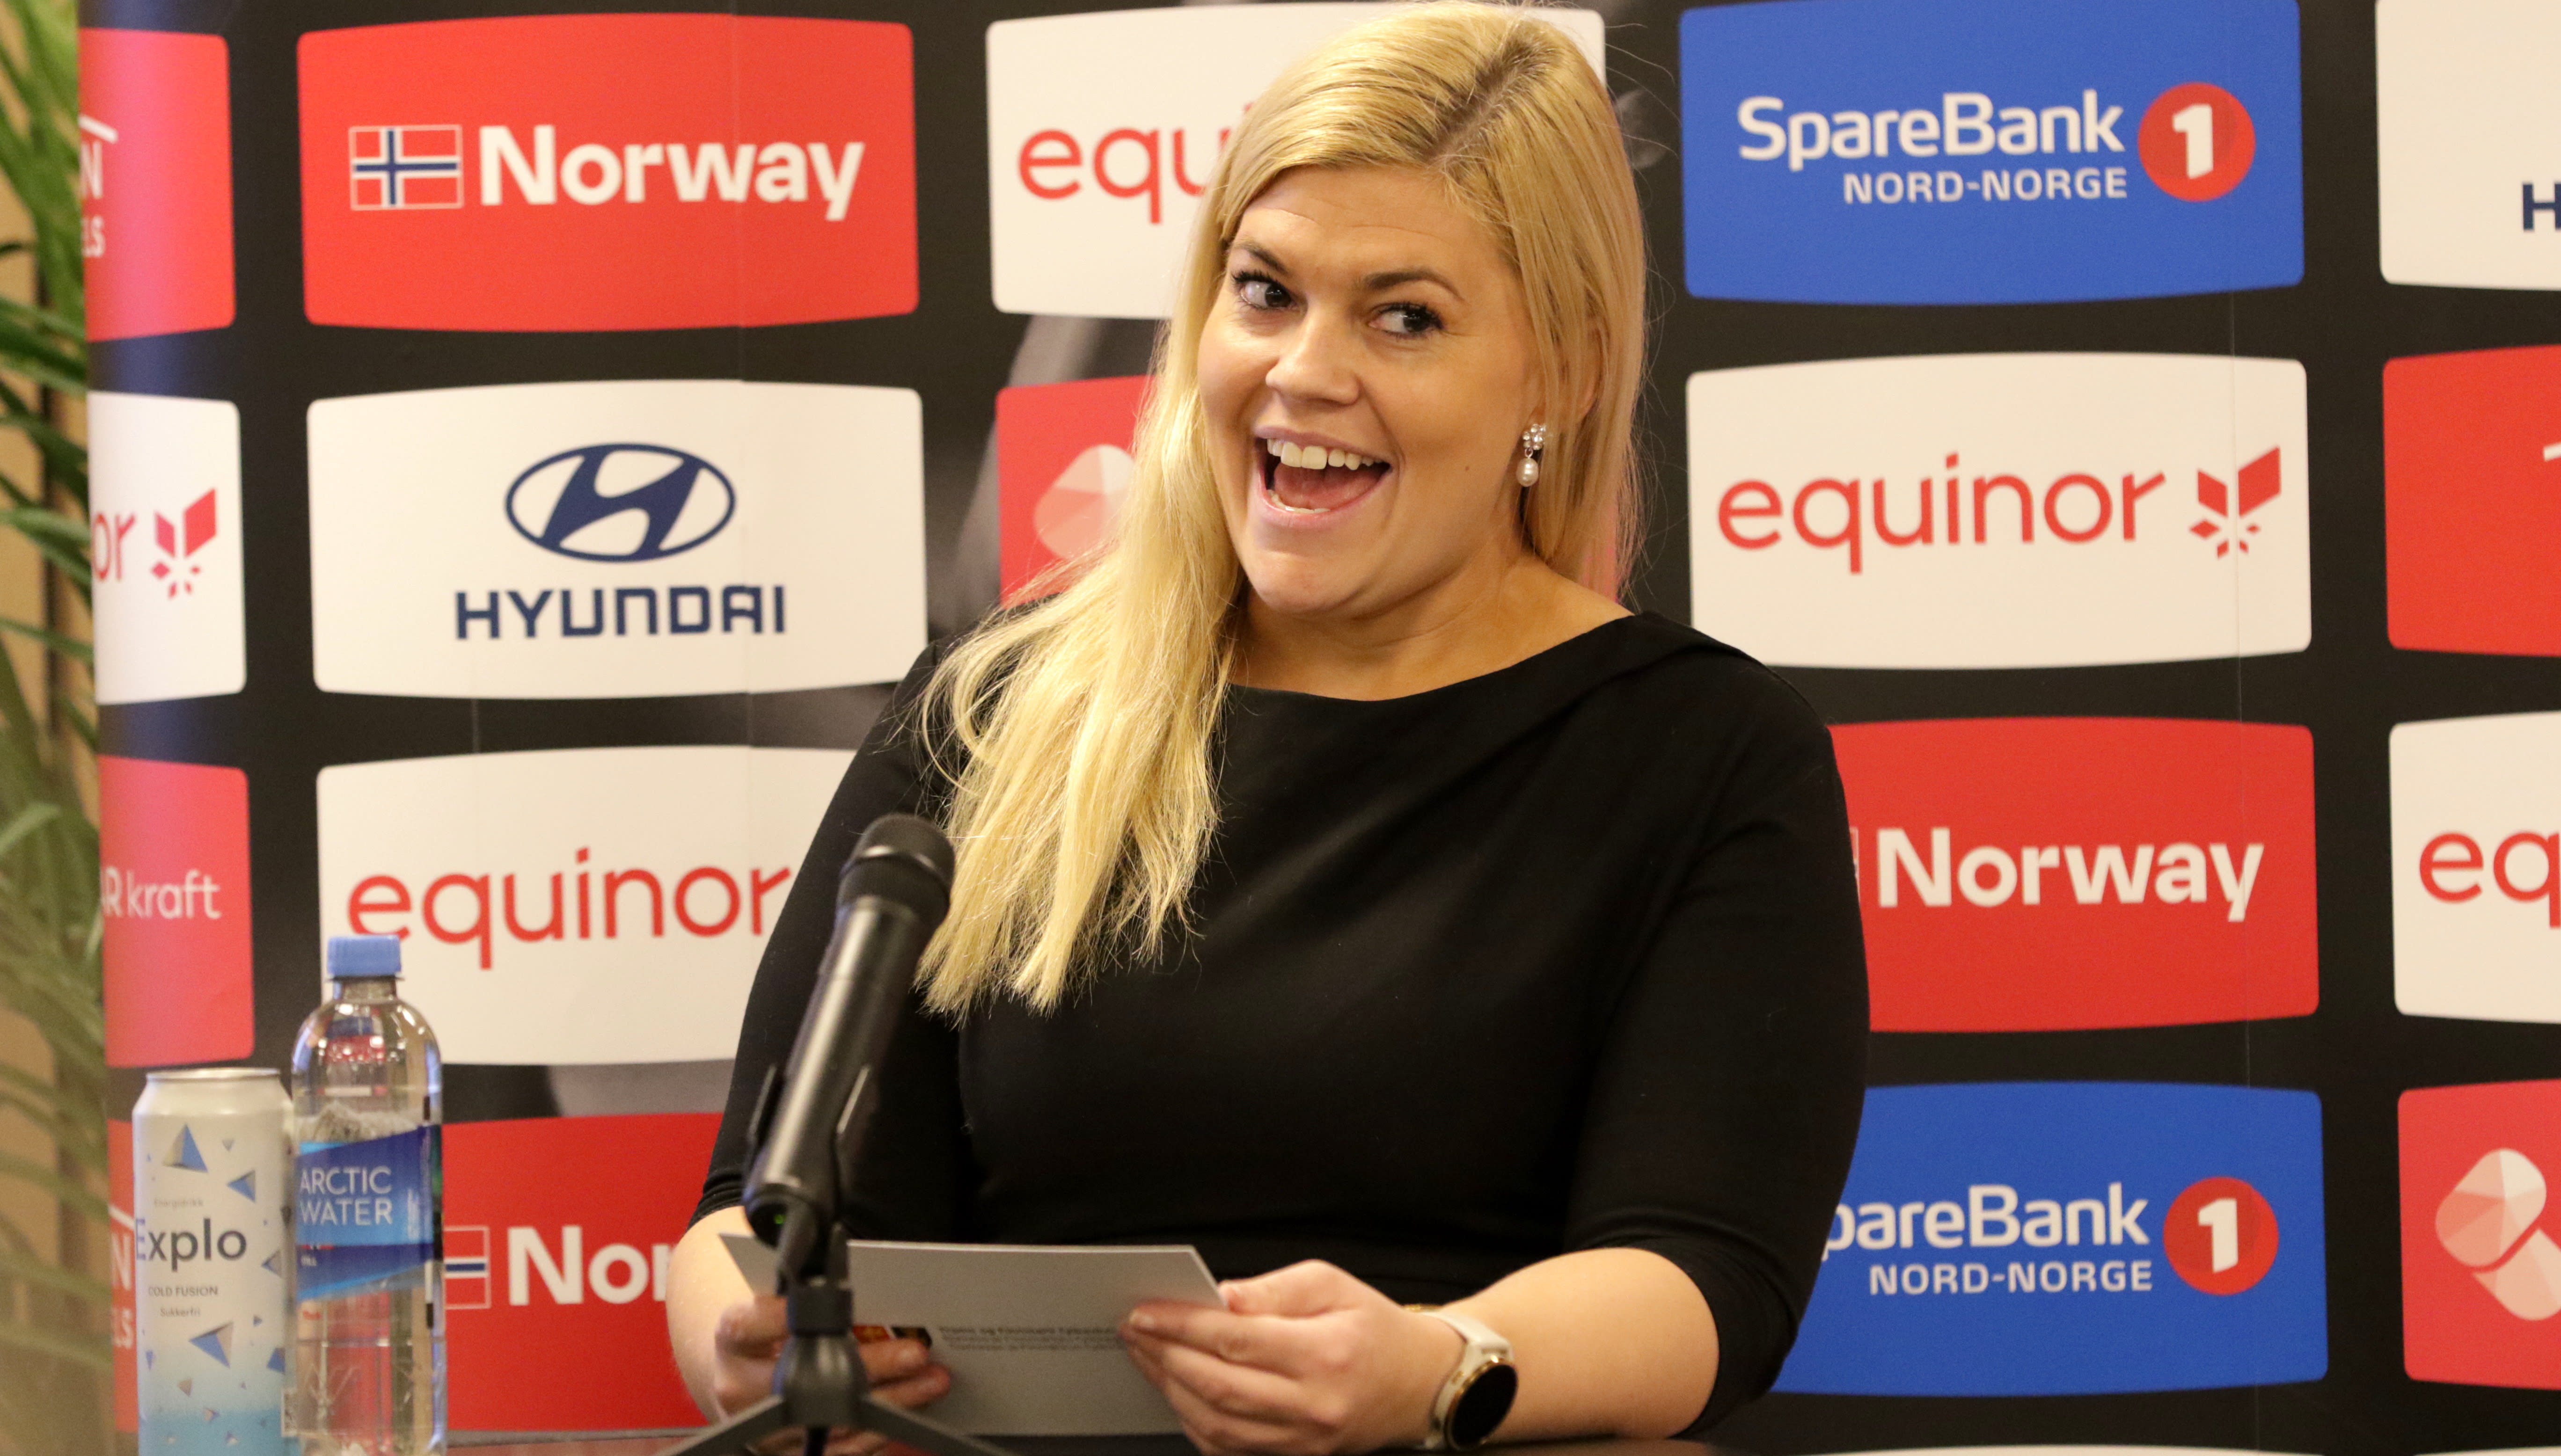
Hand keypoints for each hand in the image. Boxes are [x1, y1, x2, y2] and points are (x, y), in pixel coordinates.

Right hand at [710, 1294, 952, 1455]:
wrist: (742, 1377)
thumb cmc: (769, 1332)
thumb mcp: (774, 1303)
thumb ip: (804, 1295)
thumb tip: (848, 1282)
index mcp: (733, 1338)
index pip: (751, 1323)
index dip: (787, 1315)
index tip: (832, 1305)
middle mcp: (739, 1389)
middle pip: (805, 1380)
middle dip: (868, 1366)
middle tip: (915, 1352)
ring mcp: (762, 1429)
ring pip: (832, 1421)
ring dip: (890, 1401)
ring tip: (931, 1379)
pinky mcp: (785, 1455)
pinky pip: (840, 1450)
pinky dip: (879, 1430)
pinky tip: (911, 1408)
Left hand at [1120, 1260, 1465, 1455]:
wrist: (1419, 1383)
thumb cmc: (1372, 1326)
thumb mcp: (1330, 1284)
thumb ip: (1271, 1292)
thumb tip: (1216, 1298)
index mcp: (1323, 1353)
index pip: (1234, 1341)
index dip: (1180, 1326)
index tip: (1143, 1312)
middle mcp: (1312, 1405)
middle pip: (1217, 1387)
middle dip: (1164, 1356)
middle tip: (1133, 1331)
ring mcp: (1303, 1441)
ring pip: (1216, 1424)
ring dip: (1171, 1390)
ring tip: (1147, 1357)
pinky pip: (1230, 1449)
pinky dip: (1195, 1422)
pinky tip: (1178, 1392)